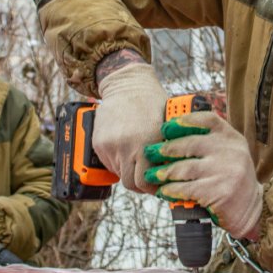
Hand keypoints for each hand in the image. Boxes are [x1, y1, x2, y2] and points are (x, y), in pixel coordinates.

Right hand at [94, 62, 168, 192]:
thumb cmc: (153, 104)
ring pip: (119, 173)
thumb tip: (173, 175)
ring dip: (128, 171)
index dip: (152, 188)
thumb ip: (168, 152)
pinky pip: (108, 163)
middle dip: (140, 184)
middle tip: (148, 178)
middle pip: (130, 183)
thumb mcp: (167, 127)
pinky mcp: (98, 143)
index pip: (145, 183)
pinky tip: (126, 148)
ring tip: (137, 158)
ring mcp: (109, 145)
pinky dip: (117, 161)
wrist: (127, 84)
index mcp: (146, 143)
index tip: (158, 185)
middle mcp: (125, 146)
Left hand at [143, 111, 262, 240]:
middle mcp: (230, 151)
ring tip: (152, 175)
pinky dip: (171, 190)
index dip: (185, 120)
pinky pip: (186, 188)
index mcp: (232, 138)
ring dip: (163, 172)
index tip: (167, 125)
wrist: (250, 210)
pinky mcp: (218, 192)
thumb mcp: (229, 155)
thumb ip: (210, 143)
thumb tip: (172, 137)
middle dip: (165, 149)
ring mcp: (225, 171)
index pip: (208, 120)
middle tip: (150, 152)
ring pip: (184, 168)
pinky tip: (163, 191)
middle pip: (190, 144)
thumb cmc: (231, 179)